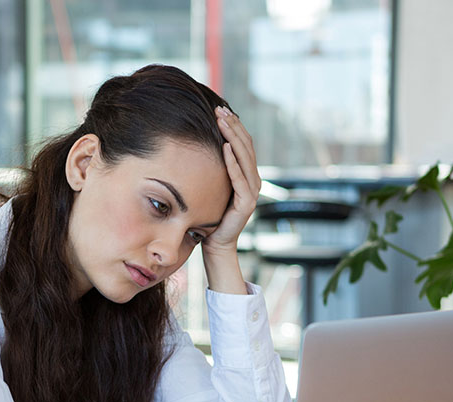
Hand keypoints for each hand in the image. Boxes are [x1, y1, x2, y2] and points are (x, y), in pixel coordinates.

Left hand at [203, 106, 260, 254]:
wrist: (215, 242)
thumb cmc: (210, 213)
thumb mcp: (212, 185)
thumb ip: (214, 167)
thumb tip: (199, 142)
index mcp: (247, 174)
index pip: (243, 143)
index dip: (234, 125)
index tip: (220, 109)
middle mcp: (253, 180)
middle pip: (246, 147)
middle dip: (233, 126)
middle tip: (220, 110)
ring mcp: (252, 192)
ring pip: (245, 158)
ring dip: (234, 138)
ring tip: (222, 122)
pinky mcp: (246, 204)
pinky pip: (240, 179)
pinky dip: (233, 162)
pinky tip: (225, 147)